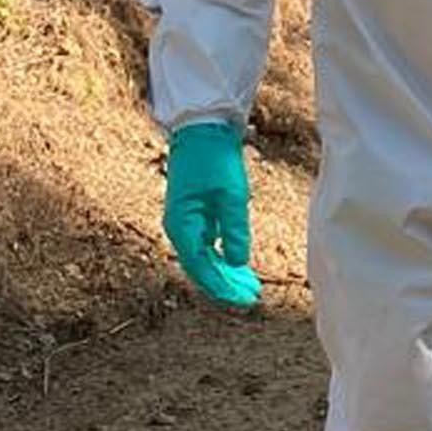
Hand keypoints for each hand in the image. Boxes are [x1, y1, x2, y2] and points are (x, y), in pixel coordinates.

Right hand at [163, 118, 262, 310]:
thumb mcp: (232, 196)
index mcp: (182, 225)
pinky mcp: (195, 214)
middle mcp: (179, 227)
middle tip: (252, 298)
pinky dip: (223, 256)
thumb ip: (235, 231)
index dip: (222, 286)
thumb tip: (238, 262)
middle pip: (201, 266)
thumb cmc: (215, 160)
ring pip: (204, 257)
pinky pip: (207, 244)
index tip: (244, 299)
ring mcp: (186, 222)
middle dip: (226, 284)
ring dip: (225, 272)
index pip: (201, 267)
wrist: (203, 131)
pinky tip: (239, 265)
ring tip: (250, 287)